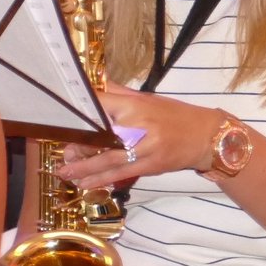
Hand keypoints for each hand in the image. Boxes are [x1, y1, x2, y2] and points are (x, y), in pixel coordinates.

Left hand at [57, 86, 222, 189]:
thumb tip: (94, 83)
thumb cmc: (176, 115)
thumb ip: (119, 93)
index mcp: (137, 104)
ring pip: (105, 159)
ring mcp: (143, 147)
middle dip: (78, 144)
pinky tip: (83, 183)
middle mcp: (138, 125)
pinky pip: (119, 173)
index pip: (100, 103)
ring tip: (64, 172)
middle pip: (99, 135)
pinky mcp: (148, 165)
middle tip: (62, 150)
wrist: (207, 137)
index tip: (59, 114)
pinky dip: (99, 179)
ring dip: (82, 168)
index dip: (79, 109)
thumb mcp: (149, 99)